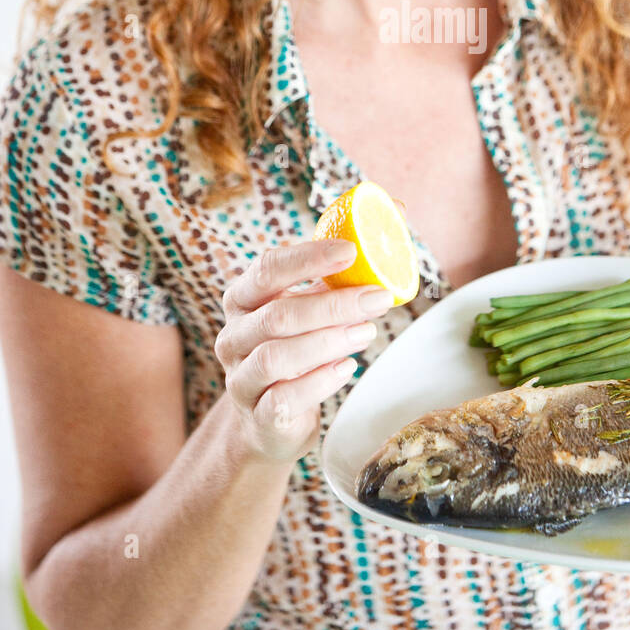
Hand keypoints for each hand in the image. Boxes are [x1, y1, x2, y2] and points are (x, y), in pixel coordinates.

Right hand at [215, 239, 392, 464]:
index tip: (351, 250)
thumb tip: (396, 210)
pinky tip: (347, 368)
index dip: (308, 257)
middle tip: (379, 298)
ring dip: (330, 341)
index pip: (268, 268)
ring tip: (368, 332)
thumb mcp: (314, 303)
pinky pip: (284, 398)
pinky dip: (320, 381)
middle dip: (334, 305)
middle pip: (278, 315)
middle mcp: (233, 335)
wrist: (269, 419)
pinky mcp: (257, 416)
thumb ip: (344, 265)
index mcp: (243, 298)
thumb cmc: (297, 346)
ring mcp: (240, 378)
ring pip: (277, 355)